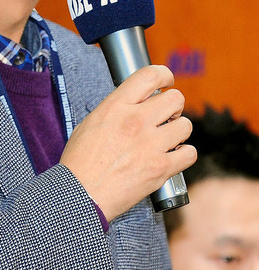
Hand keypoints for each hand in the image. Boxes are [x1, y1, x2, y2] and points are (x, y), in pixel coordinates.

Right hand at [60, 65, 196, 221]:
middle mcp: (136, 121)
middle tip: (167, 115)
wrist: (81, 194)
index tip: (167, 80)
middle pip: (175, 99)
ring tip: (168, 138)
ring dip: (179, 130)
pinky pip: (190, 153)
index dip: (164, 75)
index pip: (150, 75)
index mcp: (116, 106)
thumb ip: (115, 108)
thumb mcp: (91, 122)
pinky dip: (184, 155)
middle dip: (174, 106)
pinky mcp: (161, 168)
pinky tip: (173, 156)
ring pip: (185, 125)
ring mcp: (151, 145)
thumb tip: (134, 102)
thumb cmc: (80, 161)